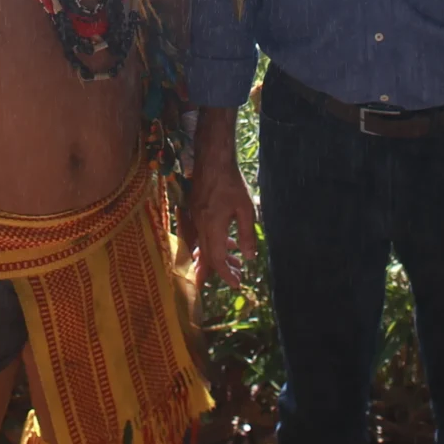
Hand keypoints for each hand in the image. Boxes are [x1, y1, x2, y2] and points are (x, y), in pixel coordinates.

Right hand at [187, 153, 258, 287]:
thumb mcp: (246, 209)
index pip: (217, 259)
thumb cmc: (231, 183)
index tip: (237, 283)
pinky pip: (201, 235)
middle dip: (221, 270)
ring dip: (218, 257)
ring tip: (235, 262)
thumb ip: (247, 234)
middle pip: (207, 256)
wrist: (212, 160)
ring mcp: (195, 219)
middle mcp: (200, 226)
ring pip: (203, 246)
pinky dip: (212, 243)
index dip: (226, 274)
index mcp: (213, 227)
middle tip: (237, 277)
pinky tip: (227, 241)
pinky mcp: (194, 211)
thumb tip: (249, 257)